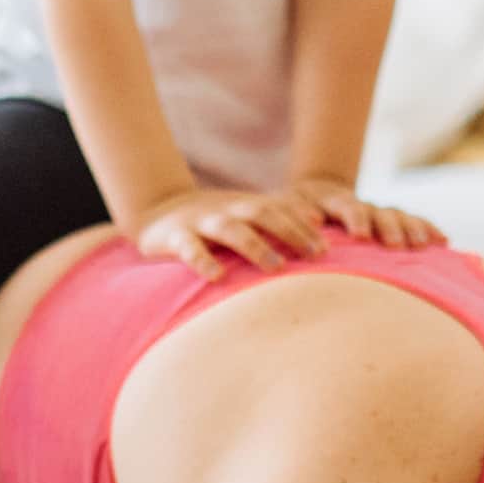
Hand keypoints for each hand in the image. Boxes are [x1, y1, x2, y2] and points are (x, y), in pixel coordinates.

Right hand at [130, 184, 323, 281]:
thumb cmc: (211, 220)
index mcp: (245, 205)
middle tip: (317, 254)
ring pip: (231, 229)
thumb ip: (276, 217)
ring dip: (256, 246)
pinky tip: (217, 277)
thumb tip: (317, 223)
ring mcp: (201, 221)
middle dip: (291, 232)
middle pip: (263, 214)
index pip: (280, 210)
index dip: (304, 225)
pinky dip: (203, 260)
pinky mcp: (174, 236)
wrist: (155, 208)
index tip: (328, 246)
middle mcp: (226, 210)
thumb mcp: (243, 214)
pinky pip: (190, 248)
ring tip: (277, 266)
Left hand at [291, 175, 443, 251]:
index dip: (356, 219)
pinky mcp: (392, 221)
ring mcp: (378, 212)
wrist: (313, 196)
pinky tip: (443, 241)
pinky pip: (413, 222)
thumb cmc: (296, 214)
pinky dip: (428, 229)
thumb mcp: (291, 214)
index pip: (348, 206)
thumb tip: (309, 219)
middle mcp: (361, 204)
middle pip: (379, 211)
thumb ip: (299, 218)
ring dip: (411, 229)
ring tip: (422, 244)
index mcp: (333, 201)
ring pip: (398, 216)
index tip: (360, 236)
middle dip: (389, 227)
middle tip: (396, 245)